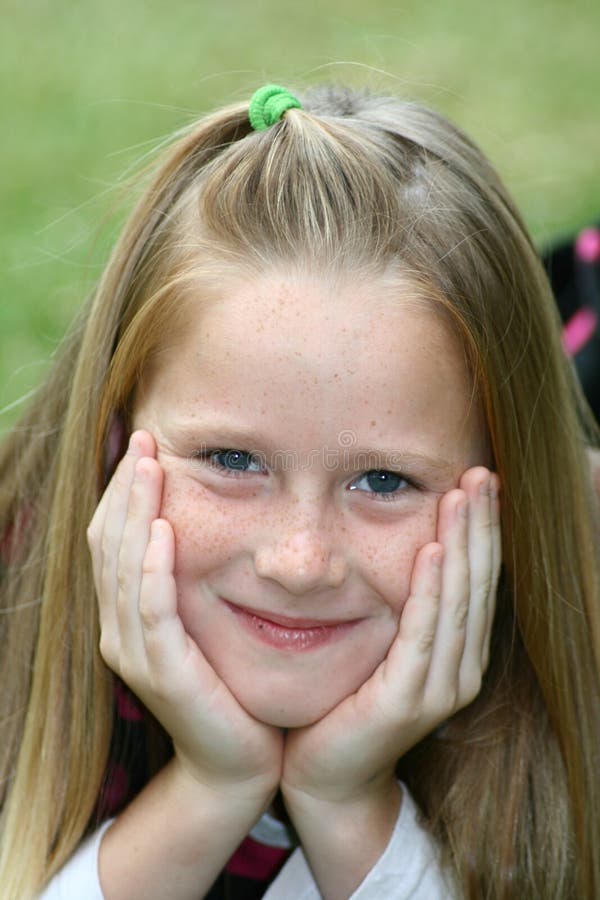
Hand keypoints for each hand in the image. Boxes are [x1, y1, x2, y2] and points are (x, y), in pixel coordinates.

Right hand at [87, 430, 282, 804]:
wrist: (237, 760)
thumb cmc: (227, 685)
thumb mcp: (204, 622)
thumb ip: (191, 580)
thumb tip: (200, 520)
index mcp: (124, 616)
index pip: (111, 540)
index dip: (120, 492)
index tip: (141, 445)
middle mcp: (117, 630)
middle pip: (108, 544)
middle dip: (124, 488)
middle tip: (143, 438)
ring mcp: (133, 652)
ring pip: (123, 567)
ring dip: (135, 512)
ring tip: (150, 466)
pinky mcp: (162, 670)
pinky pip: (151, 609)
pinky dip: (153, 566)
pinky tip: (164, 529)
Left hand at [280, 466, 500, 810]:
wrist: (326, 776)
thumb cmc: (347, 703)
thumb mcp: (383, 647)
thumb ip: (404, 610)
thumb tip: (410, 548)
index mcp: (457, 655)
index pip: (477, 581)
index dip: (483, 532)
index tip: (482, 483)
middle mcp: (460, 670)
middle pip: (476, 584)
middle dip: (481, 526)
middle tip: (482, 475)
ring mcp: (439, 688)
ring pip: (457, 601)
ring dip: (461, 544)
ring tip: (463, 495)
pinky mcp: (407, 699)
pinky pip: (422, 633)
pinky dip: (429, 589)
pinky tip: (431, 549)